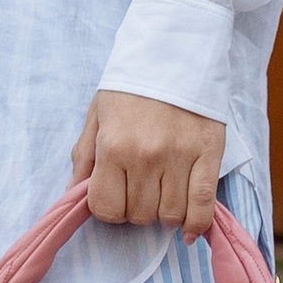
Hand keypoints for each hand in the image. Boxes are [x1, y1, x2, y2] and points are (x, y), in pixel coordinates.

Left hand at [68, 93, 226, 235]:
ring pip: (170, 215)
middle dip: (136, 209)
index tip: (115, 197)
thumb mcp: (96, 116)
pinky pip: (203, 206)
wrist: (173, 54)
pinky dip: (196, 224)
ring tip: (163, 195)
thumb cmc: (130, 88)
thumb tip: (73, 196)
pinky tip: (188, 228)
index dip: (109, 209)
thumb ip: (84, 159)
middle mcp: (145, 156)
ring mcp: (179, 157)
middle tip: (140, 189)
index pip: (106, 208)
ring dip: (164, 214)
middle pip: (139, 214)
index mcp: (112, 146)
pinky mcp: (209, 155)